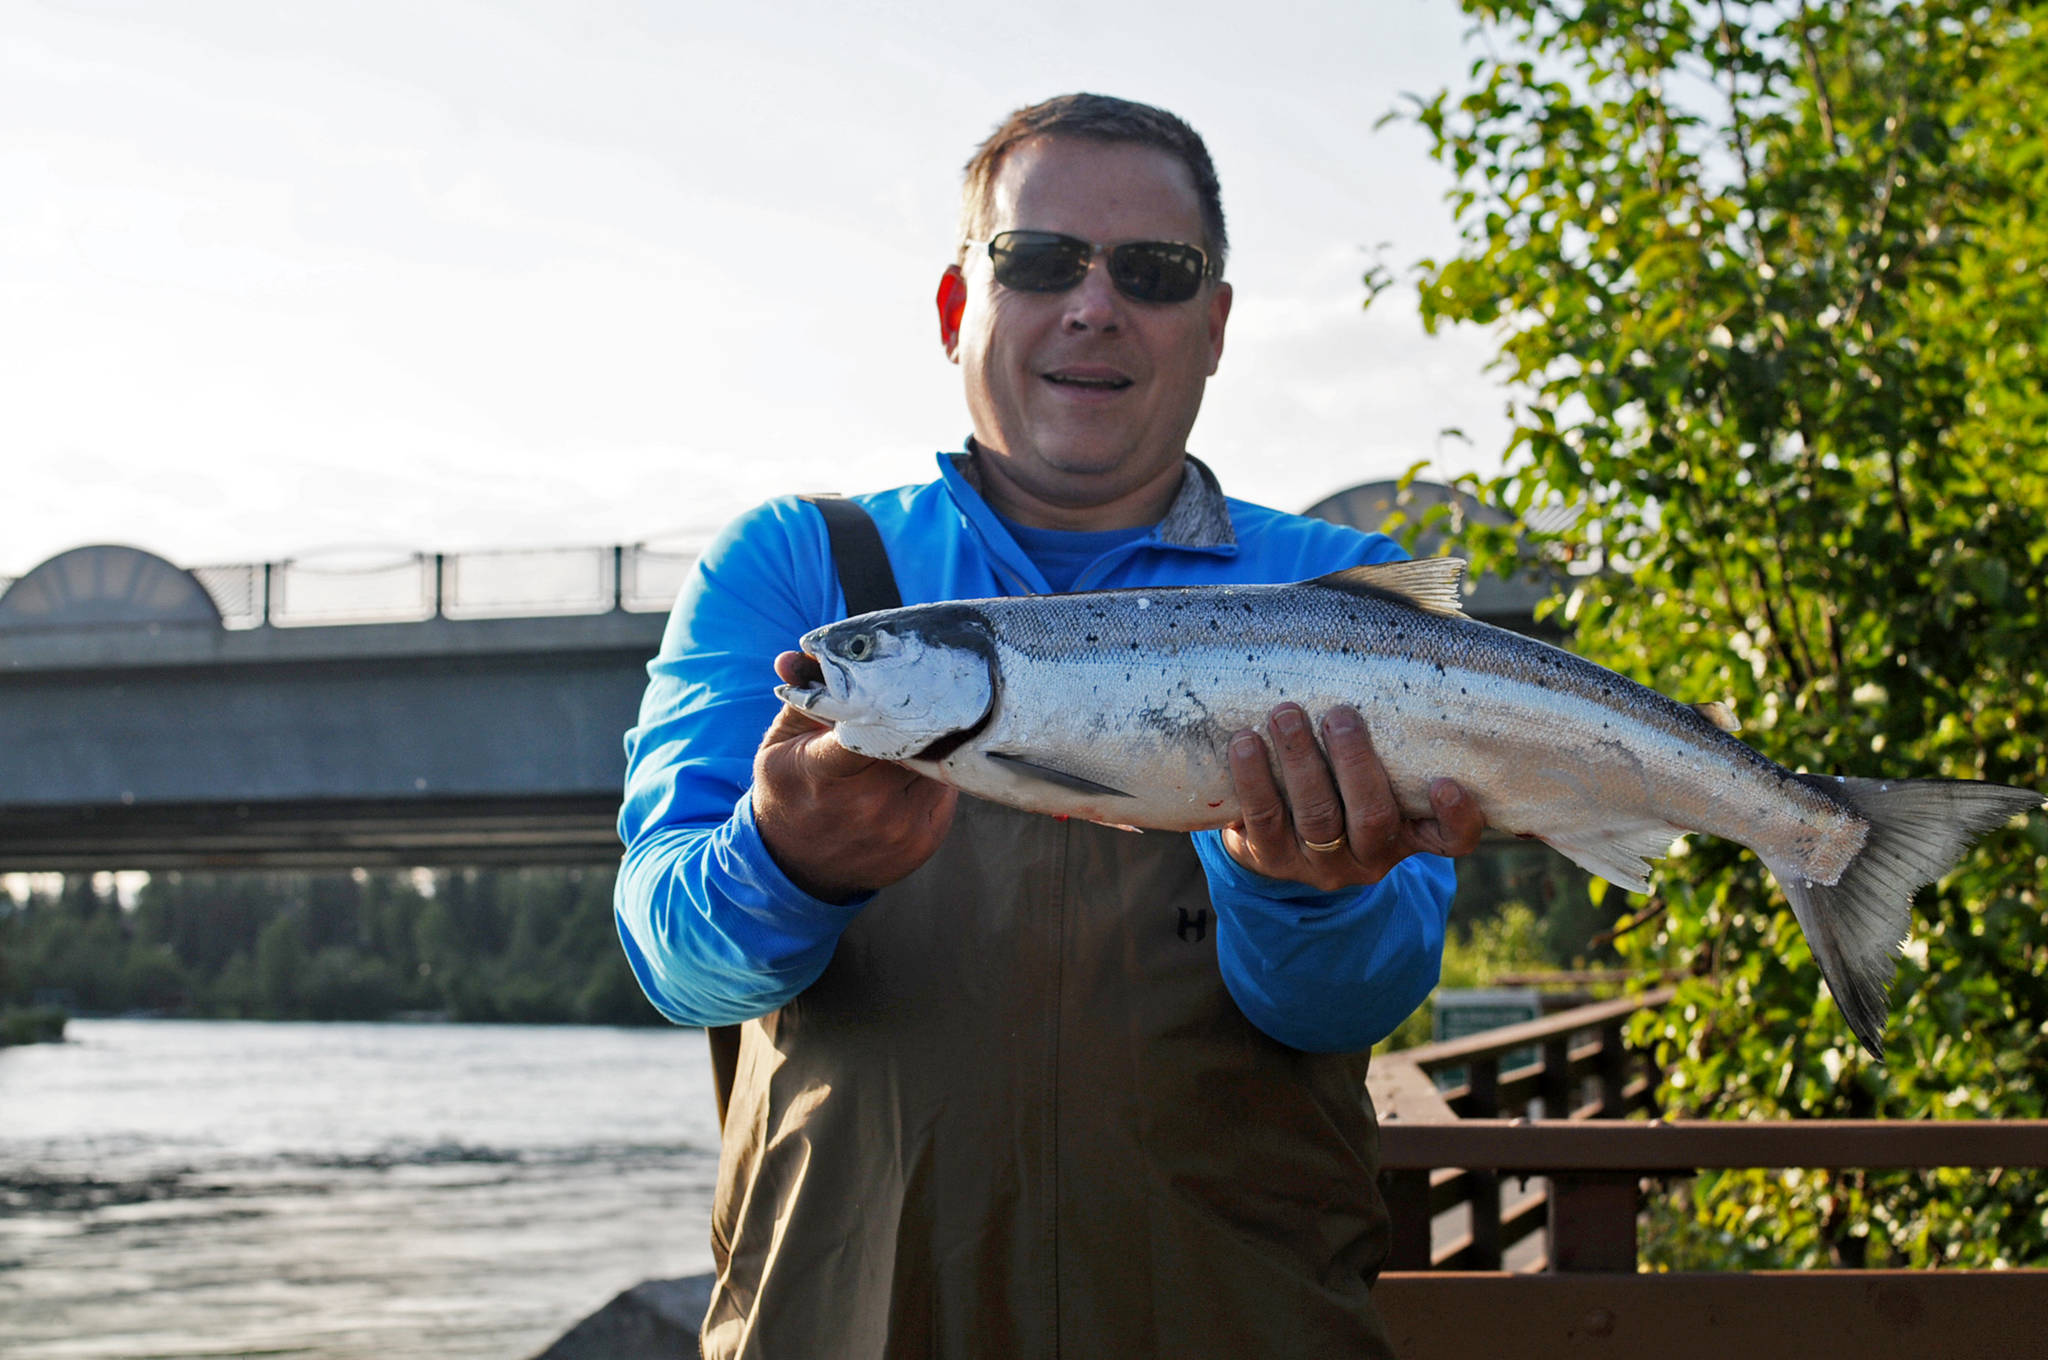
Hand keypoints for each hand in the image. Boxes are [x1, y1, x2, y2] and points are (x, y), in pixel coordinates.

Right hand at [751, 652, 958, 902]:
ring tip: (910, 734)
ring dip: (927, 743)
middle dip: (911, 716)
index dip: (885, 700)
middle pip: (910, 739)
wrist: (798, 866)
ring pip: (934, 761)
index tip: (892, 684)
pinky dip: (934, 773)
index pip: (865, 726)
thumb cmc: (789, 792)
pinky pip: (945, 789)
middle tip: (913, 695)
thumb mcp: (780, 745)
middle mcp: (868, 805)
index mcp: (823, 772)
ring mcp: (901, 827)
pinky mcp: (925, 840)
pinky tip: (912, 769)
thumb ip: (800, 700)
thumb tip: (794, 658)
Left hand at [1221, 703, 1484, 891]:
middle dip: (1355, 764)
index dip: (1457, 817)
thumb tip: (1395, 629)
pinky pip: (1262, 819)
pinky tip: (1244, 742)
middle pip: (1372, 818)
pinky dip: (1254, 779)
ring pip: (1317, 817)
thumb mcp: (1372, 767)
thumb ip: (1390, 728)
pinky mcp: (1269, 859)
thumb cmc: (1337, 781)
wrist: (1271, 835)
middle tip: (1340, 715)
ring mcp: (1318, 863)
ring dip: (1300, 761)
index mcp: (1407, 833)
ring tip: (1285, 714)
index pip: (1450, 840)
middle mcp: (1368, 856)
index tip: (1447, 781)